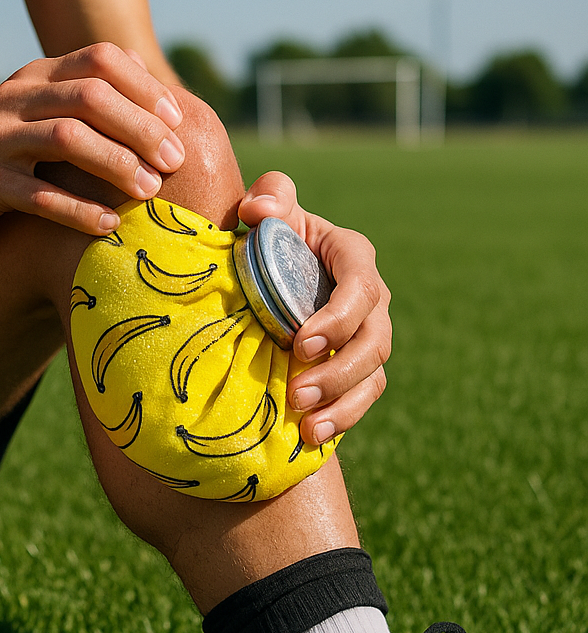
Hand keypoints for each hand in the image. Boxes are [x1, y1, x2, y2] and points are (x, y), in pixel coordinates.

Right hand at [0, 43, 185, 259]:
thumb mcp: (30, 119)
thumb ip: (77, 97)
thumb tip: (143, 71)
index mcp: (33, 78)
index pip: (100, 59)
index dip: (145, 87)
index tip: (179, 123)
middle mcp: (14, 98)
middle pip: (91, 96)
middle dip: (141, 127)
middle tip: (175, 161)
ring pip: (66, 138)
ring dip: (116, 164)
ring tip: (151, 193)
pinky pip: (37, 195)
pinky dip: (77, 210)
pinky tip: (107, 226)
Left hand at [238, 171, 390, 445]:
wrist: (271, 269)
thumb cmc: (270, 234)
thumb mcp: (269, 209)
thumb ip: (269, 196)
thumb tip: (259, 210)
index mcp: (352, 255)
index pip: (359, 287)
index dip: (338, 318)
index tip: (300, 342)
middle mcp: (371, 298)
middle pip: (373, 340)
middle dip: (338, 370)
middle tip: (297, 392)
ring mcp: (368, 333)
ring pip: (373, 374)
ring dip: (342, 402)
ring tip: (307, 423)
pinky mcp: (358, 364)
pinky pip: (363, 394)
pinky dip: (342, 417)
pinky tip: (312, 436)